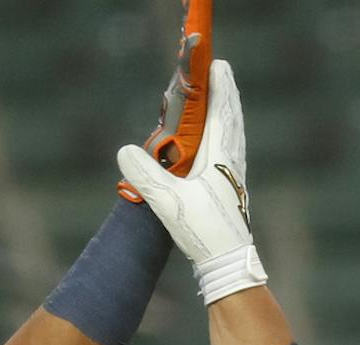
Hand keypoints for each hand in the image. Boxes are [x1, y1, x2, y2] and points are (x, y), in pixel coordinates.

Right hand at [117, 60, 268, 304]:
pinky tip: (218, 146)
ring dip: (227, 114)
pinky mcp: (231, 192)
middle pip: (231, 119)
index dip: (219, 86)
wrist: (228, 266)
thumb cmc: (204, 233)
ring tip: (221, 101)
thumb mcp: (168, 202)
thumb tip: (125, 150)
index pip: (221, 112)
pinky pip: (231, 153)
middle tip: (220, 73)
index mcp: (221, 157)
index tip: (216, 64)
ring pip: (234, 136)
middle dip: (226, 95)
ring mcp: (234, 178)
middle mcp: (231, 163)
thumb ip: (146, 175)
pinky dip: (226, 137)